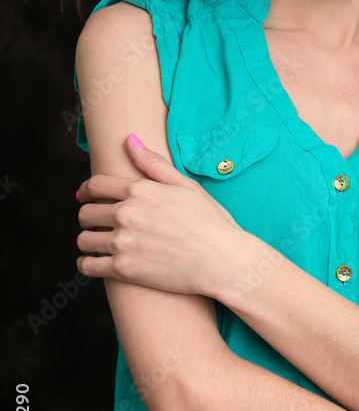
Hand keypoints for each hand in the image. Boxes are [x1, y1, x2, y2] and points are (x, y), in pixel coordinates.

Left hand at [75, 134, 252, 297]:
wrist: (223, 261)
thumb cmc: (211, 222)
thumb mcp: (187, 185)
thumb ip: (154, 164)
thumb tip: (130, 141)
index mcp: (141, 190)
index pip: (95, 185)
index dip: (86, 191)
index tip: (85, 197)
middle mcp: (127, 213)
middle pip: (86, 213)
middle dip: (89, 217)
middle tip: (97, 224)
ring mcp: (123, 242)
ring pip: (84, 240)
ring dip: (89, 241)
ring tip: (99, 244)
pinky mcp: (123, 269)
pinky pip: (87, 266)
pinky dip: (88, 264)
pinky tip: (98, 263)